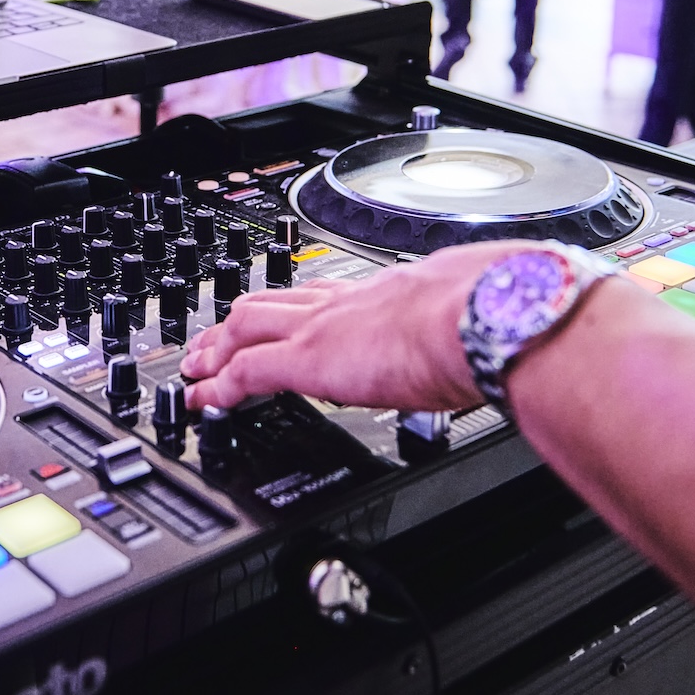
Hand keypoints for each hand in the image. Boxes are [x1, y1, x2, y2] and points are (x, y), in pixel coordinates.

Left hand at [183, 244, 514, 412]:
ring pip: (247, 326)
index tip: (290, 320)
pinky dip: (218, 387)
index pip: (328, 296)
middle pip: (273, 303)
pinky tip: (202, 402)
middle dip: (238, 323)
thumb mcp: (474, 316)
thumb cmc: (497, 317)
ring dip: (217, 348)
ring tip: (197, 370)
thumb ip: (467, 328)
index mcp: (390, 293)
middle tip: (217, 342)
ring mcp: (323, 328)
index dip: (299, 309)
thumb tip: (492, 344)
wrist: (488, 316)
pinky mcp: (308, 360)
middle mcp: (349, 303)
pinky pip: (246, 372)